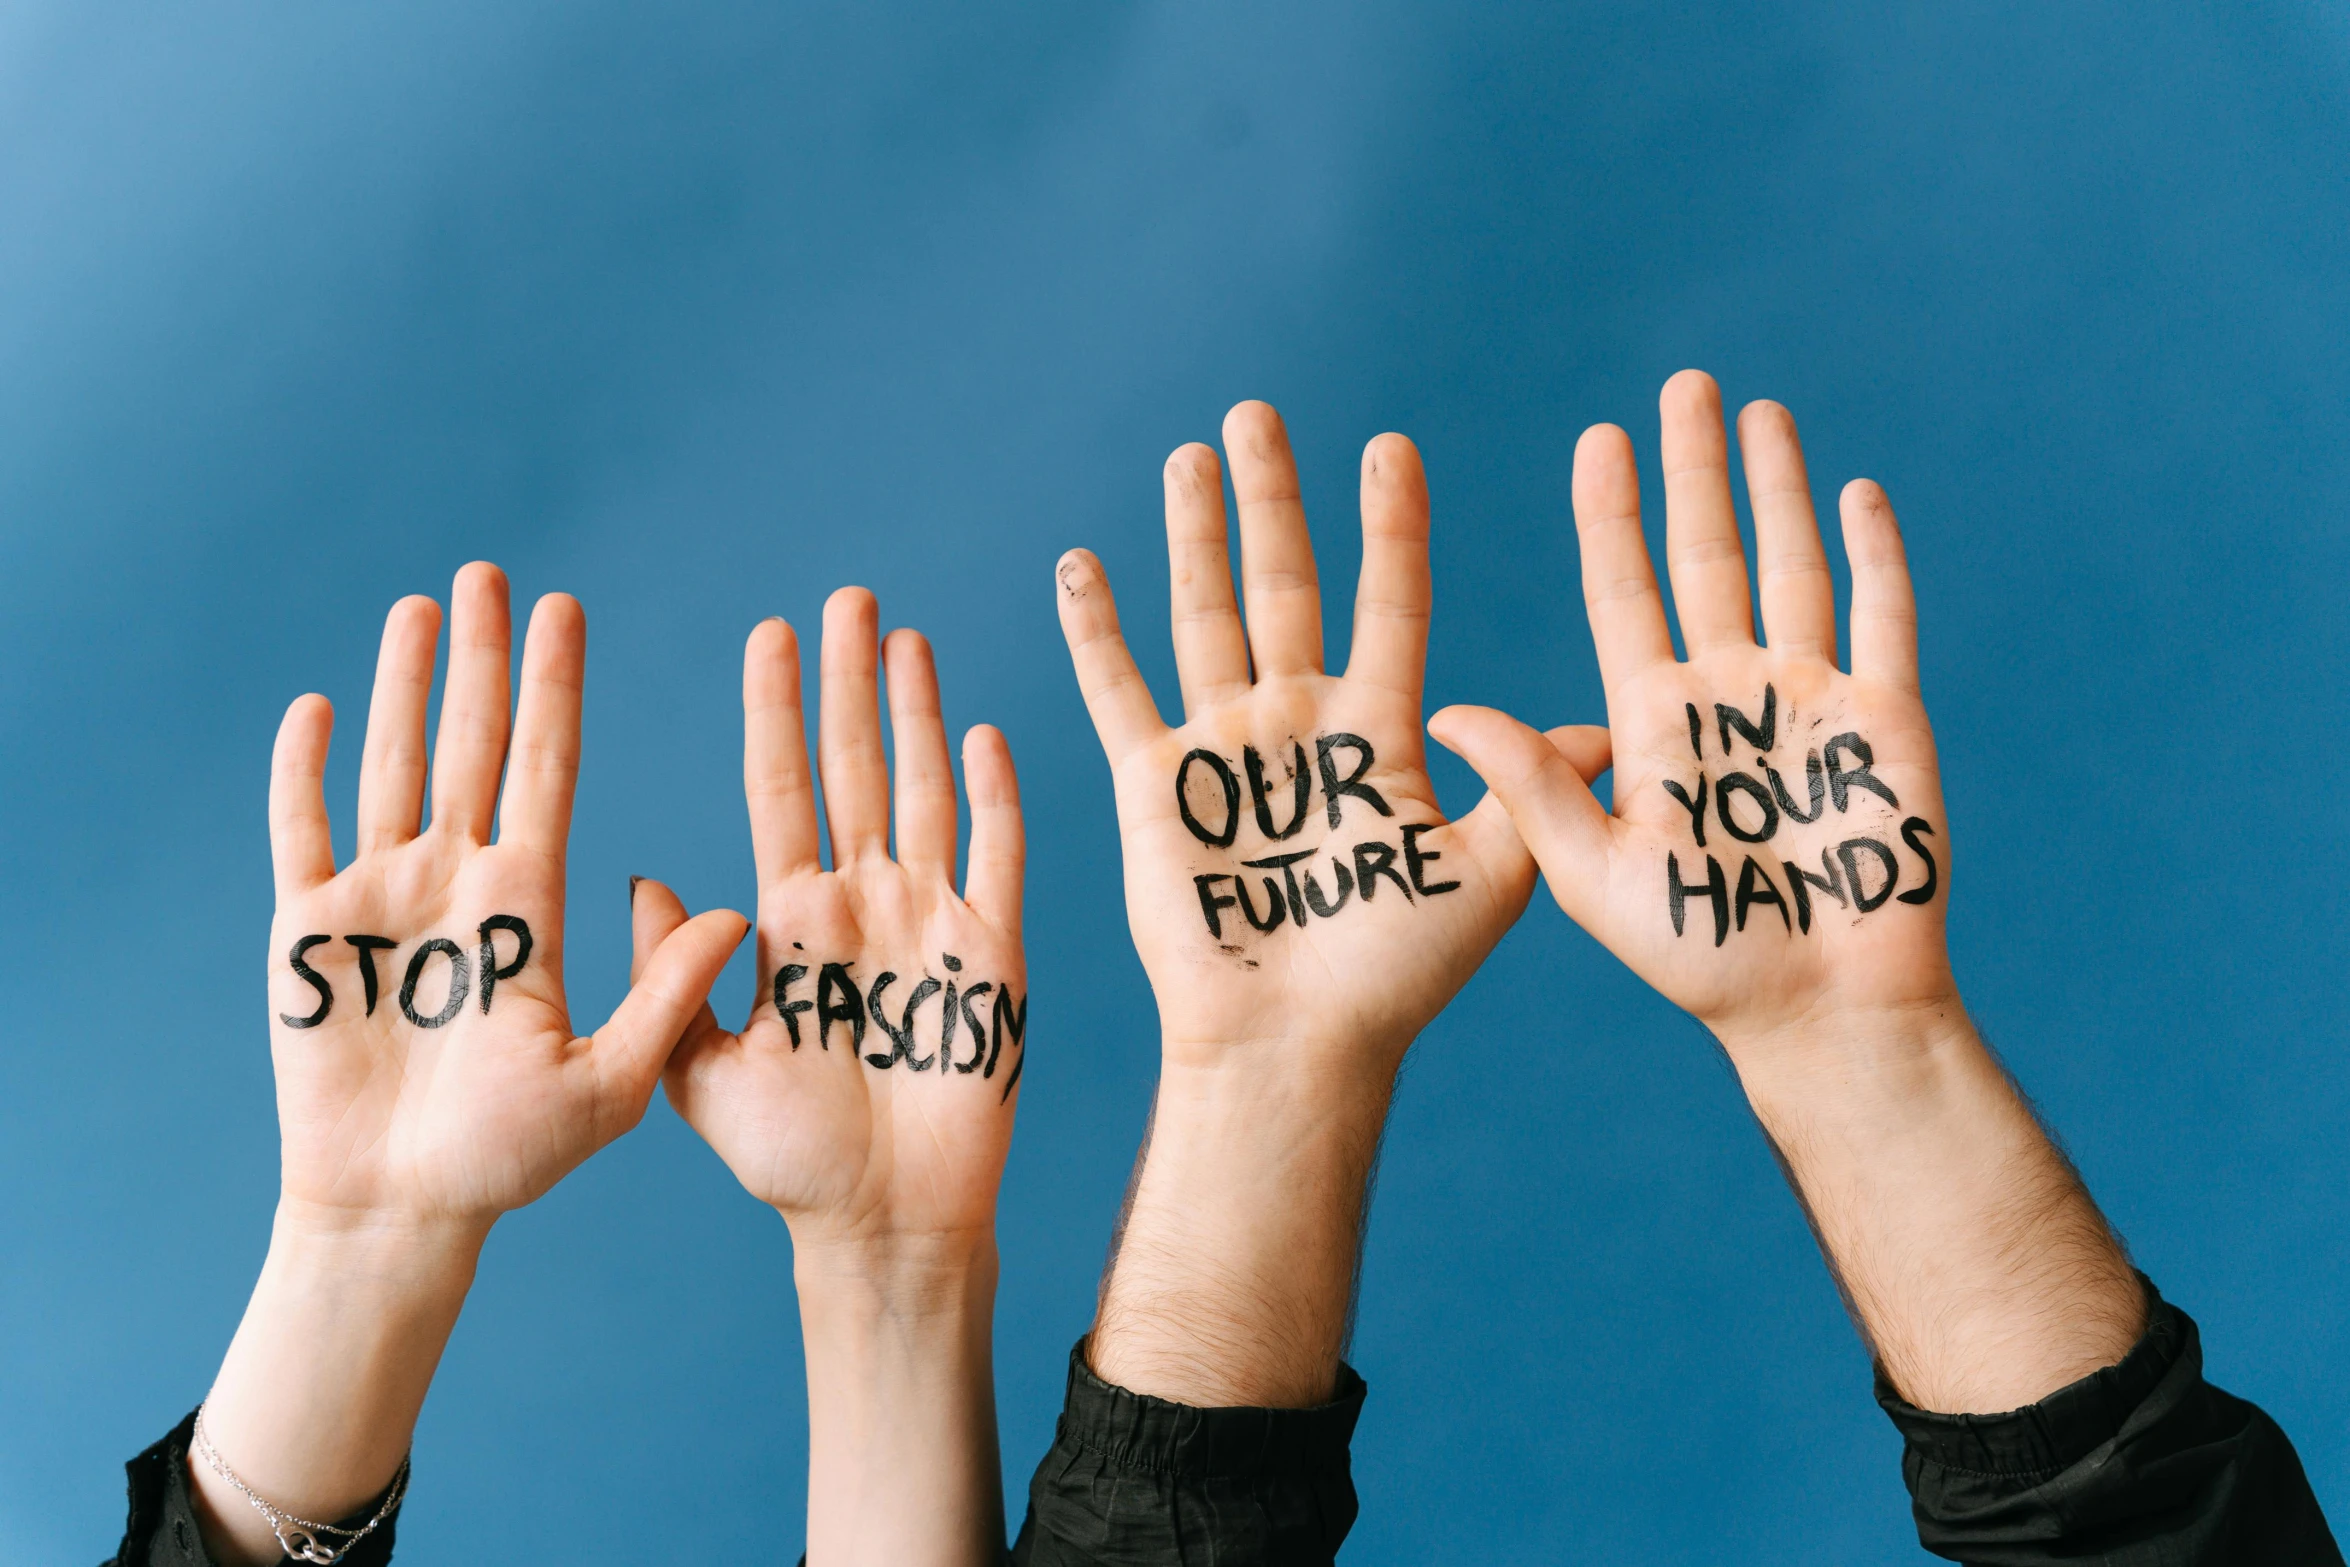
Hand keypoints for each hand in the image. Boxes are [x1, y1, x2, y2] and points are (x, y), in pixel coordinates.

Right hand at [194, 565, 743, 1565]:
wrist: (404, 1213)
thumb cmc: (510, 1162)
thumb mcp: (611, 1080)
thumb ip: (669, 996)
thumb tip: (740, 911)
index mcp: (528, 904)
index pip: (546, 767)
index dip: (555, 689)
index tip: (565, 611)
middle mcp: (458, 883)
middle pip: (473, 745)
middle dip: (483, 659)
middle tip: (490, 573)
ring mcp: (381, 899)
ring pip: (392, 765)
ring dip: (404, 687)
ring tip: (420, 608)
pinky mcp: (306, 933)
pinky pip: (302, 832)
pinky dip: (302, 773)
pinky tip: (316, 707)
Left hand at [635, 588, 1019, 1566]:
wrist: (882, 1224)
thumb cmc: (794, 1162)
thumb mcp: (701, 1071)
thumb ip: (672, 979)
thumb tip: (636, 878)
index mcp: (791, 921)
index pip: (781, 788)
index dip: (776, 711)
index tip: (769, 635)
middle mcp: (861, 903)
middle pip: (855, 768)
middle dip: (850, 683)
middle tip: (847, 600)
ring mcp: (930, 922)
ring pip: (924, 792)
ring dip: (919, 716)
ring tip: (908, 640)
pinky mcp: (992, 957)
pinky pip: (998, 860)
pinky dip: (995, 799)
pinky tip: (986, 737)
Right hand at [1058, 401, 1607, 1081]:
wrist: (1299, 1044)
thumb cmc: (1397, 976)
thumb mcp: (1494, 877)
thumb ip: (1534, 789)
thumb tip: (1604, 722)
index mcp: (1376, 731)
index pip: (1386, 603)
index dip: (1388, 528)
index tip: (1391, 447)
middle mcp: (1297, 722)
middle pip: (1283, 585)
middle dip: (1271, 501)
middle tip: (1258, 414)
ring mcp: (1224, 747)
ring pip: (1203, 616)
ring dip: (1193, 536)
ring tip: (1190, 455)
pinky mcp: (1157, 786)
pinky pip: (1119, 692)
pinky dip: (1097, 631)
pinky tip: (1083, 561)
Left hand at [1432, 375, 2139, 1412]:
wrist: (1820, 1015)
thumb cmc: (1703, 960)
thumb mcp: (1591, 873)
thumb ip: (1529, 784)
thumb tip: (1440, 708)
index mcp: (1654, 722)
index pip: (1625, 594)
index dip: (1612, 517)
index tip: (1596, 441)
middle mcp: (1729, 695)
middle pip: (1706, 556)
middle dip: (1692, 472)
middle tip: (1680, 386)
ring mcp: (1811, 701)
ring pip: (1792, 565)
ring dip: (1777, 487)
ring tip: (1756, 409)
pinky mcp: (1888, 720)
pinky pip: (1883, 615)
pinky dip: (1874, 553)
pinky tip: (1854, 487)